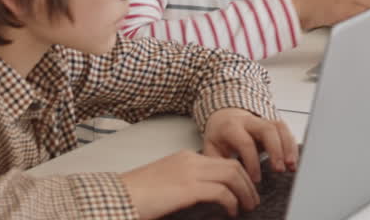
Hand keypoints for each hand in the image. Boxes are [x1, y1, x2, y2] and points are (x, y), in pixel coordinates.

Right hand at [121, 150, 257, 218]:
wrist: (117, 197)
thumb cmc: (137, 196)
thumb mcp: (167, 185)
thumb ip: (187, 186)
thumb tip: (207, 198)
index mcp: (185, 158)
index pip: (222, 161)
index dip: (239, 175)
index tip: (245, 190)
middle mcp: (190, 160)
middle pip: (233, 165)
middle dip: (247, 183)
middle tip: (252, 200)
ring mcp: (189, 172)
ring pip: (232, 174)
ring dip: (245, 192)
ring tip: (248, 207)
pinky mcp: (187, 188)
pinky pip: (221, 191)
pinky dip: (232, 201)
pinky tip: (231, 212)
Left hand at [202, 108, 298, 182]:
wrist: (223, 117)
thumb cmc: (219, 137)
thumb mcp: (211, 149)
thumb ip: (218, 165)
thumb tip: (226, 185)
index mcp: (231, 127)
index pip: (245, 142)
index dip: (252, 162)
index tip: (255, 179)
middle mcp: (248, 120)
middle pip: (267, 129)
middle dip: (276, 150)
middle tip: (279, 170)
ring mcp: (262, 120)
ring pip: (279, 127)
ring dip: (288, 146)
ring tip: (291, 165)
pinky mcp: (272, 124)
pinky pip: (285, 130)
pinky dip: (291, 145)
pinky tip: (293, 160)